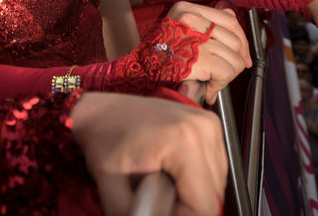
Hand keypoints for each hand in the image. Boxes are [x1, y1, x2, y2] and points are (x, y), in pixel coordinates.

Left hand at [71, 91, 225, 215]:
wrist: (101, 111)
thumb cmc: (102, 141)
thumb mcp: (111, 188)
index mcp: (184, 141)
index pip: (204, 204)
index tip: (162, 214)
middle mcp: (203, 128)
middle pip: (213, 195)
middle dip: (187, 208)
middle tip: (158, 202)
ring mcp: (209, 124)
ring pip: (217, 183)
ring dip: (194, 195)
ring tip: (162, 185)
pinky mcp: (209, 125)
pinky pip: (214, 168)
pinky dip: (196, 180)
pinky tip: (172, 173)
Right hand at [167, 2, 251, 104]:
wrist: (139, 73)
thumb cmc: (158, 56)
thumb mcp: (180, 30)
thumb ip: (207, 27)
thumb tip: (238, 40)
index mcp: (187, 9)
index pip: (229, 19)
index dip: (241, 40)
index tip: (242, 55)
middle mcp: (192, 20)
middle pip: (236, 40)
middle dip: (236, 60)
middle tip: (224, 73)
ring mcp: (197, 39)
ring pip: (235, 58)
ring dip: (227, 75)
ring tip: (210, 80)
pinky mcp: (202, 59)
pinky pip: (227, 72)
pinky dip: (219, 85)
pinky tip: (207, 88)